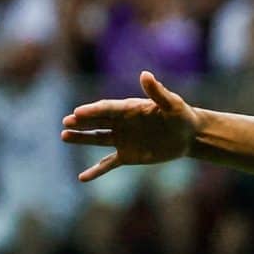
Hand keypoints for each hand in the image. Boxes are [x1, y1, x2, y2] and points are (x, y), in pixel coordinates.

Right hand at [61, 71, 199, 182]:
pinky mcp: (128, 156)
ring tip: (64, 137)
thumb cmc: (181, 116)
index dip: (92, 111)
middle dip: (81, 122)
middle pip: (97, 122)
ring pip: (97, 139)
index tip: (77, 113)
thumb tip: (146, 75)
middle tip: (66, 123)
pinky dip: (96, 170)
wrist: (189, 136)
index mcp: (128, 108)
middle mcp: (121, 123)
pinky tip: (82, 177)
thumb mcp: (172, 104)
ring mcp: (122, 139)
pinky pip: (109, 164)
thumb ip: (157, 92)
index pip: (106, 109)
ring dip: (82, 138)